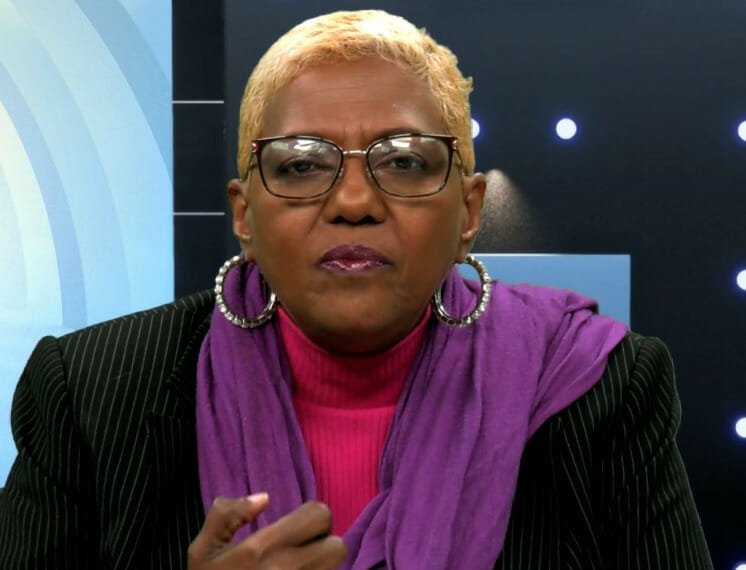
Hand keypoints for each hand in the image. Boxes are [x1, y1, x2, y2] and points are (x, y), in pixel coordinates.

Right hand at [188, 494, 347, 568]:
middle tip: (304, 548)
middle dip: (324, 543)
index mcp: (263, 549)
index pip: (319, 515)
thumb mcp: (203, 550)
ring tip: (300, 567)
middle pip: (338, 546)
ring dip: (322, 565)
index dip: (312, 516)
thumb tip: (263, 499)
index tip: (297, 527)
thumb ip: (227, 514)